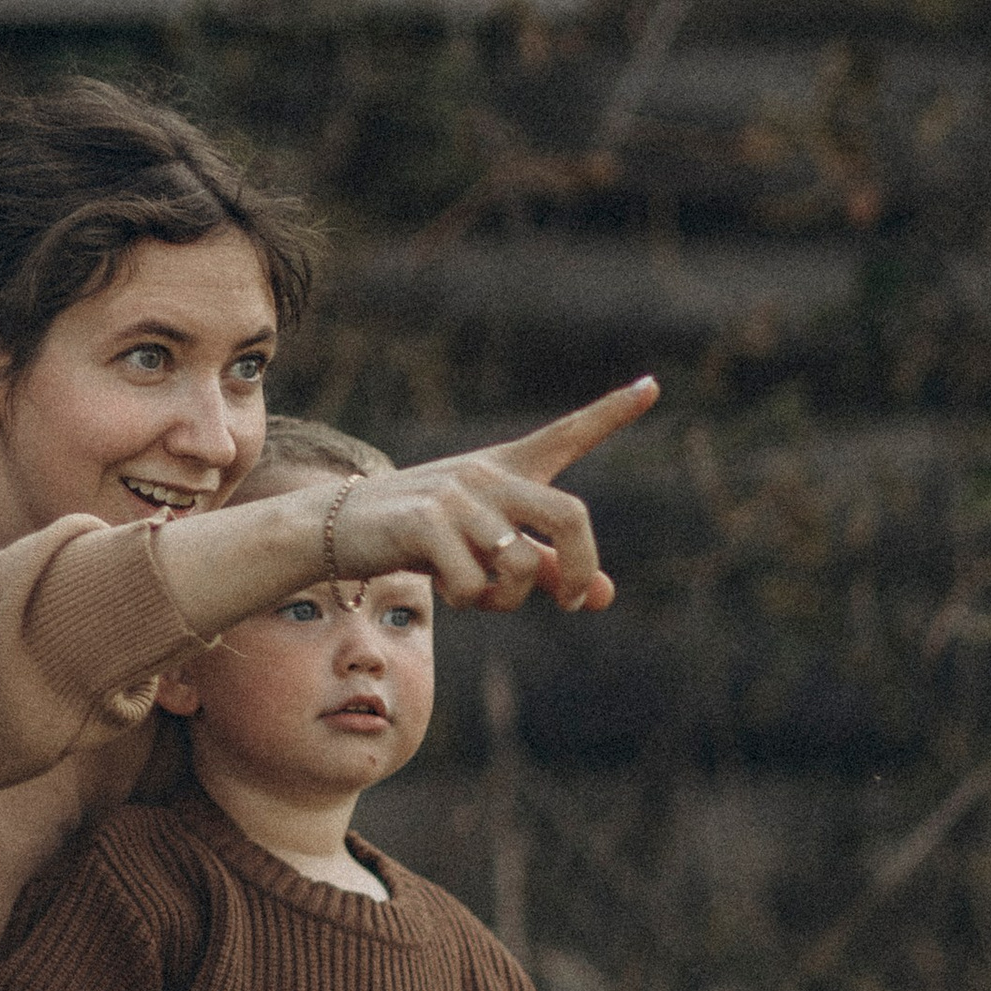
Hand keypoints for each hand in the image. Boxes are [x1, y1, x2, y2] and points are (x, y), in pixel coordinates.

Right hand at [328, 379, 658, 613]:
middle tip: (573, 602)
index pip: (567, 436)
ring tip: (481, 597)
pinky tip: (444, 587)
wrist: (337, 530)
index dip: (612, 413)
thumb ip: (544, 571)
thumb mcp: (487, 552)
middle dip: (581, 569)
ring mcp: (456, 494)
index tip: (652, 387)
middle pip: (570, 516)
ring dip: (509, 599)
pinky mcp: (425, 520)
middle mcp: (488, 474)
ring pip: (519, 563)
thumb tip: (603, 597)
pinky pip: (473, 581)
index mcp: (506, 471)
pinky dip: (469, 600)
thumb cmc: (421, 539)